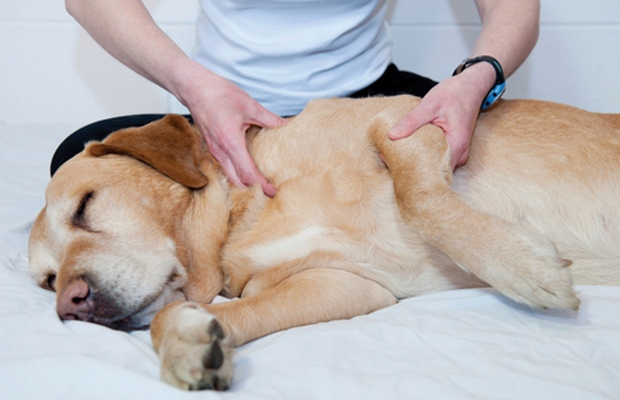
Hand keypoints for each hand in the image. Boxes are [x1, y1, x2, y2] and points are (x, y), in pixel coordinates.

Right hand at [181, 70, 286, 196]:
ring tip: (261, 183)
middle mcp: (220, 151)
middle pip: (238, 181)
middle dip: (254, 189)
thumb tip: (288, 126)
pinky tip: (248, 169)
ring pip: (230, 176)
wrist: (193, 87)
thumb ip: (270, 119)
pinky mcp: (212, 148)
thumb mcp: (249, 105)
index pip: (247, 173)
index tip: (273, 192)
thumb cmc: (218, 94)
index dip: (261, 185)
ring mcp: (214, 151)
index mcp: (231, 142)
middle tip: (270, 191)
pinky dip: (237, 174)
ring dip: (245, 183)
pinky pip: (225, 167)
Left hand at [388, 64, 493, 169]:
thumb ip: (411, 121)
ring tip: (397, 156)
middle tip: (390, 161)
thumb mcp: (429, 105)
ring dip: (418, 160)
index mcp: (456, 145)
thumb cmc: (455, 93)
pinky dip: (424, 153)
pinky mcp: (453, 148)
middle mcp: (459, 153)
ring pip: (435, 164)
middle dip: (413, 167)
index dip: (415, 170)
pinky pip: (437, 156)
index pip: (435, 170)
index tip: (396, 166)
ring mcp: (457, 152)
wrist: (472, 86)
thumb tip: (392, 135)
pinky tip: (410, 149)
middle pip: (434, 170)